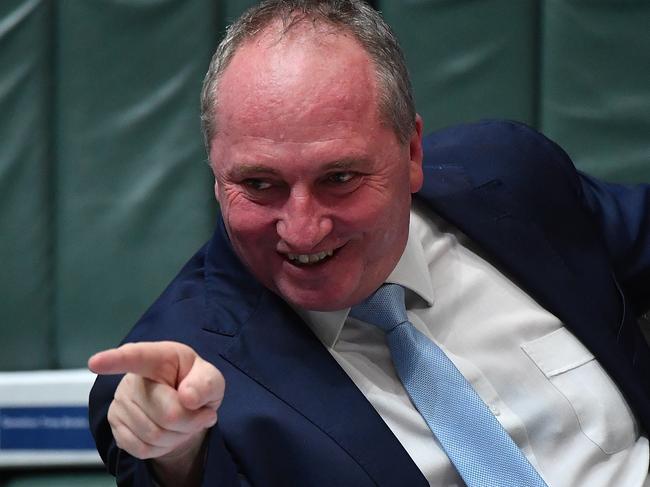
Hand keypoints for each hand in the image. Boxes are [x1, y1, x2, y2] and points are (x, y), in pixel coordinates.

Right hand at [89, 341, 224, 483]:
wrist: (182, 407)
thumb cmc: (195, 385)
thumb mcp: (210, 379)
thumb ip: (206, 383)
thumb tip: (188, 397)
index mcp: (158, 357)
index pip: (136, 357)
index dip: (115, 360)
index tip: (95, 362)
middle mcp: (132, 378)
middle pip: (167, 413)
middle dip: (191, 420)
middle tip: (200, 413)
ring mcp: (120, 402)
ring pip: (155, 435)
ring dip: (179, 435)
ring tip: (184, 421)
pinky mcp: (115, 425)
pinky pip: (142, 448)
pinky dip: (164, 447)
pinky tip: (169, 433)